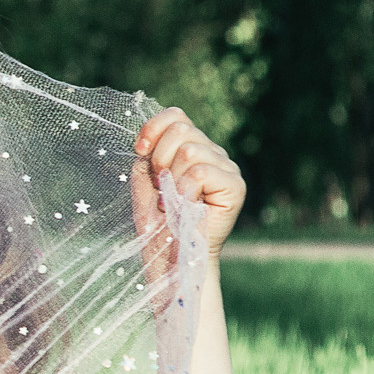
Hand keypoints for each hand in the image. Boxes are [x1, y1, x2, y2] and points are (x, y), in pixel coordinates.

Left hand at [133, 108, 246, 260]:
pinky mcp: (235, 187)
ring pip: (190, 150)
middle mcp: (213, 154)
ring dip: (172, 179)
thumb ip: (148, 154)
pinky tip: (184, 207)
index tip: (139, 150)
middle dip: (159, 158)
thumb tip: (150, 135)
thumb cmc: (157, 223)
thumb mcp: (144, 181)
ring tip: (173, 200)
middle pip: (181, 129)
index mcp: (192, 148)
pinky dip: (184, 191)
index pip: (176, 115)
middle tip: (160, 186)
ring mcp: (227, 169)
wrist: (170, 257)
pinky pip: (201, 172)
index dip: (153, 128)